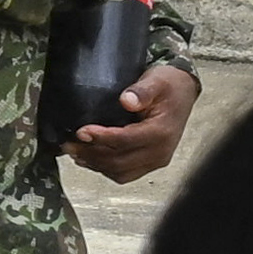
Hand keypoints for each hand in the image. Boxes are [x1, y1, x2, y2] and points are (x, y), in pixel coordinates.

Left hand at [66, 59, 200, 185]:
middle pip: (119, 162)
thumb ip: (142, 90)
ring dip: (95, 164)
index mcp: (161, 132)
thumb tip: (126, 100)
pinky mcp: (150, 163)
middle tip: (69, 144)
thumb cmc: (169, 85)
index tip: (81, 131)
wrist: (183, 92)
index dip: (101, 138)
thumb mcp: (157, 80)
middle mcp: (159, 152)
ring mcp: (156, 161)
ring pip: (119, 172)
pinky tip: (90, 158)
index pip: (125, 141)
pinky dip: (105, 168)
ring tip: (75, 152)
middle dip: (91, 154)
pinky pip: (124, 174)